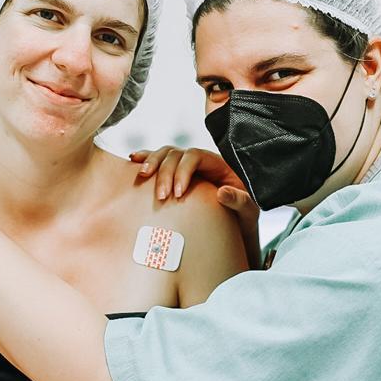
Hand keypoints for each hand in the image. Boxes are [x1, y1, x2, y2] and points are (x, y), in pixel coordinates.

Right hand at [131, 147, 261, 267]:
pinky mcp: (175, 175)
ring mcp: (186, 167)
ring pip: (164, 154)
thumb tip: (222, 192)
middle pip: (176, 154)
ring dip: (151, 163)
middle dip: (165, 173)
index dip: (183, 171)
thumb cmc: (243, 218)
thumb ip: (240, 201)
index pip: (195, 156)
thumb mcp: (249, 211)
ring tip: (142, 177)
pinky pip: (158, 161)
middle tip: (162, 198)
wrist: (235, 226)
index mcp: (218, 164)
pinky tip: (132, 161)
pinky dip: (145, 158)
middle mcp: (200, 161)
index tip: (178, 193)